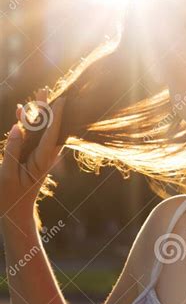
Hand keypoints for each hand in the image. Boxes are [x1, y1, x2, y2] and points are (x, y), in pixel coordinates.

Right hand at [0, 87, 66, 221]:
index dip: (56, 116)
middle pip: (49, 129)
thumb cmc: (9, 197)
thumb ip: (12, 150)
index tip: (61, 100)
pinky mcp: (31, 158)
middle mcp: (44, 157)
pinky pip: (31, 138)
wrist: (14, 213)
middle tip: (46, 90)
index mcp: (41, 161)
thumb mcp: (7, 174)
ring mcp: (38, 157)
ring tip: (39, 95)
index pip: (51, 135)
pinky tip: (21, 112)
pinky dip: (26, 125)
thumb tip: (17, 127)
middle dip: (48, 109)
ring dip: (38, 114)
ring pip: (40, 131)